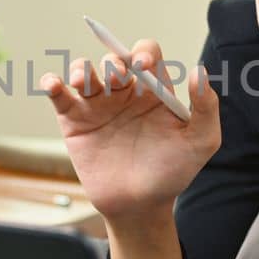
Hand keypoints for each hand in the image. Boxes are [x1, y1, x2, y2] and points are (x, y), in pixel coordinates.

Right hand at [40, 40, 220, 219]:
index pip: (147, 55)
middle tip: (117, 77)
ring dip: (81, 68)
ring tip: (82, 82)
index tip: (143, 66)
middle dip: (113, 62)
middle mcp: (124, 93)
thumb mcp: (200, 142)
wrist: (140, 206)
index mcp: (153, 90)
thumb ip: (206, 108)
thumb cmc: (172, 173)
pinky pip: (59, 96)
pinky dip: (52, 84)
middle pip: (113, 60)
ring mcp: (98, 106)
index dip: (143, 53)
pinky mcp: (74, 122)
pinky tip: (54, 85)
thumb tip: (199, 71)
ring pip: (84, 71)